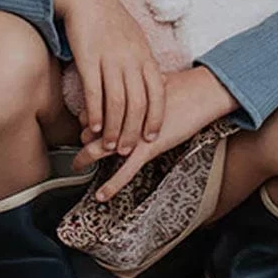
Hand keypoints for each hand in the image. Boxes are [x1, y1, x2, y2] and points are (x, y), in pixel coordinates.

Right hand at [53, 0, 165, 156]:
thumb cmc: (110, 20)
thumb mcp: (135, 40)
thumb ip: (142, 63)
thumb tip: (151, 84)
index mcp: (144, 55)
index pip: (157, 93)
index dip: (156, 117)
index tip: (151, 136)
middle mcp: (131, 59)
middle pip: (138, 103)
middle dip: (133, 131)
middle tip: (127, 149)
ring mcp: (110, 59)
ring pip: (117, 102)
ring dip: (113, 128)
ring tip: (109, 144)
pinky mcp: (88, 59)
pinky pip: (94, 91)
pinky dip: (95, 113)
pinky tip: (92, 126)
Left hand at [72, 67, 236, 199]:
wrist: (202, 92)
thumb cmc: (180, 85)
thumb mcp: (151, 81)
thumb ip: (136, 88)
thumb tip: (128, 86)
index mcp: (123, 95)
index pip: (96, 108)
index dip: (88, 116)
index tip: (85, 121)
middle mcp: (124, 114)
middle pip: (93, 128)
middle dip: (83, 137)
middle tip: (78, 142)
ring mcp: (134, 132)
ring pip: (101, 148)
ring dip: (86, 158)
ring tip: (76, 165)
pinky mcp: (148, 147)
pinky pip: (126, 170)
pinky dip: (112, 184)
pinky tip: (102, 196)